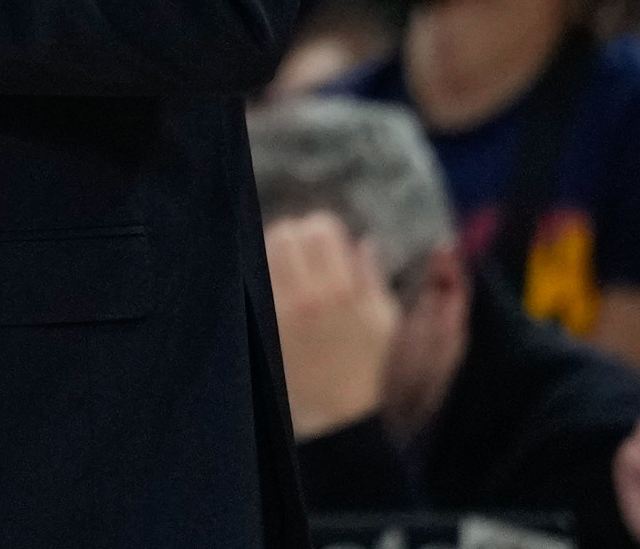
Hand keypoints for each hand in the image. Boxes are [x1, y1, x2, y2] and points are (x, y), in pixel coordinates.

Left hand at [265, 211, 398, 439]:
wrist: (335, 410)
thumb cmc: (366, 365)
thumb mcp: (384, 320)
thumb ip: (372, 276)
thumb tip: (365, 241)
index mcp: (342, 290)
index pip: (320, 228)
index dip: (325, 229)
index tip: (330, 241)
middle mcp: (307, 294)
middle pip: (286, 233)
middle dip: (297, 234)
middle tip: (306, 250)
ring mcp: (280, 308)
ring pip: (264, 252)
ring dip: (276, 251)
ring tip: (291, 265)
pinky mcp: (264, 321)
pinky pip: (255, 279)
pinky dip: (263, 273)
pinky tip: (277, 283)